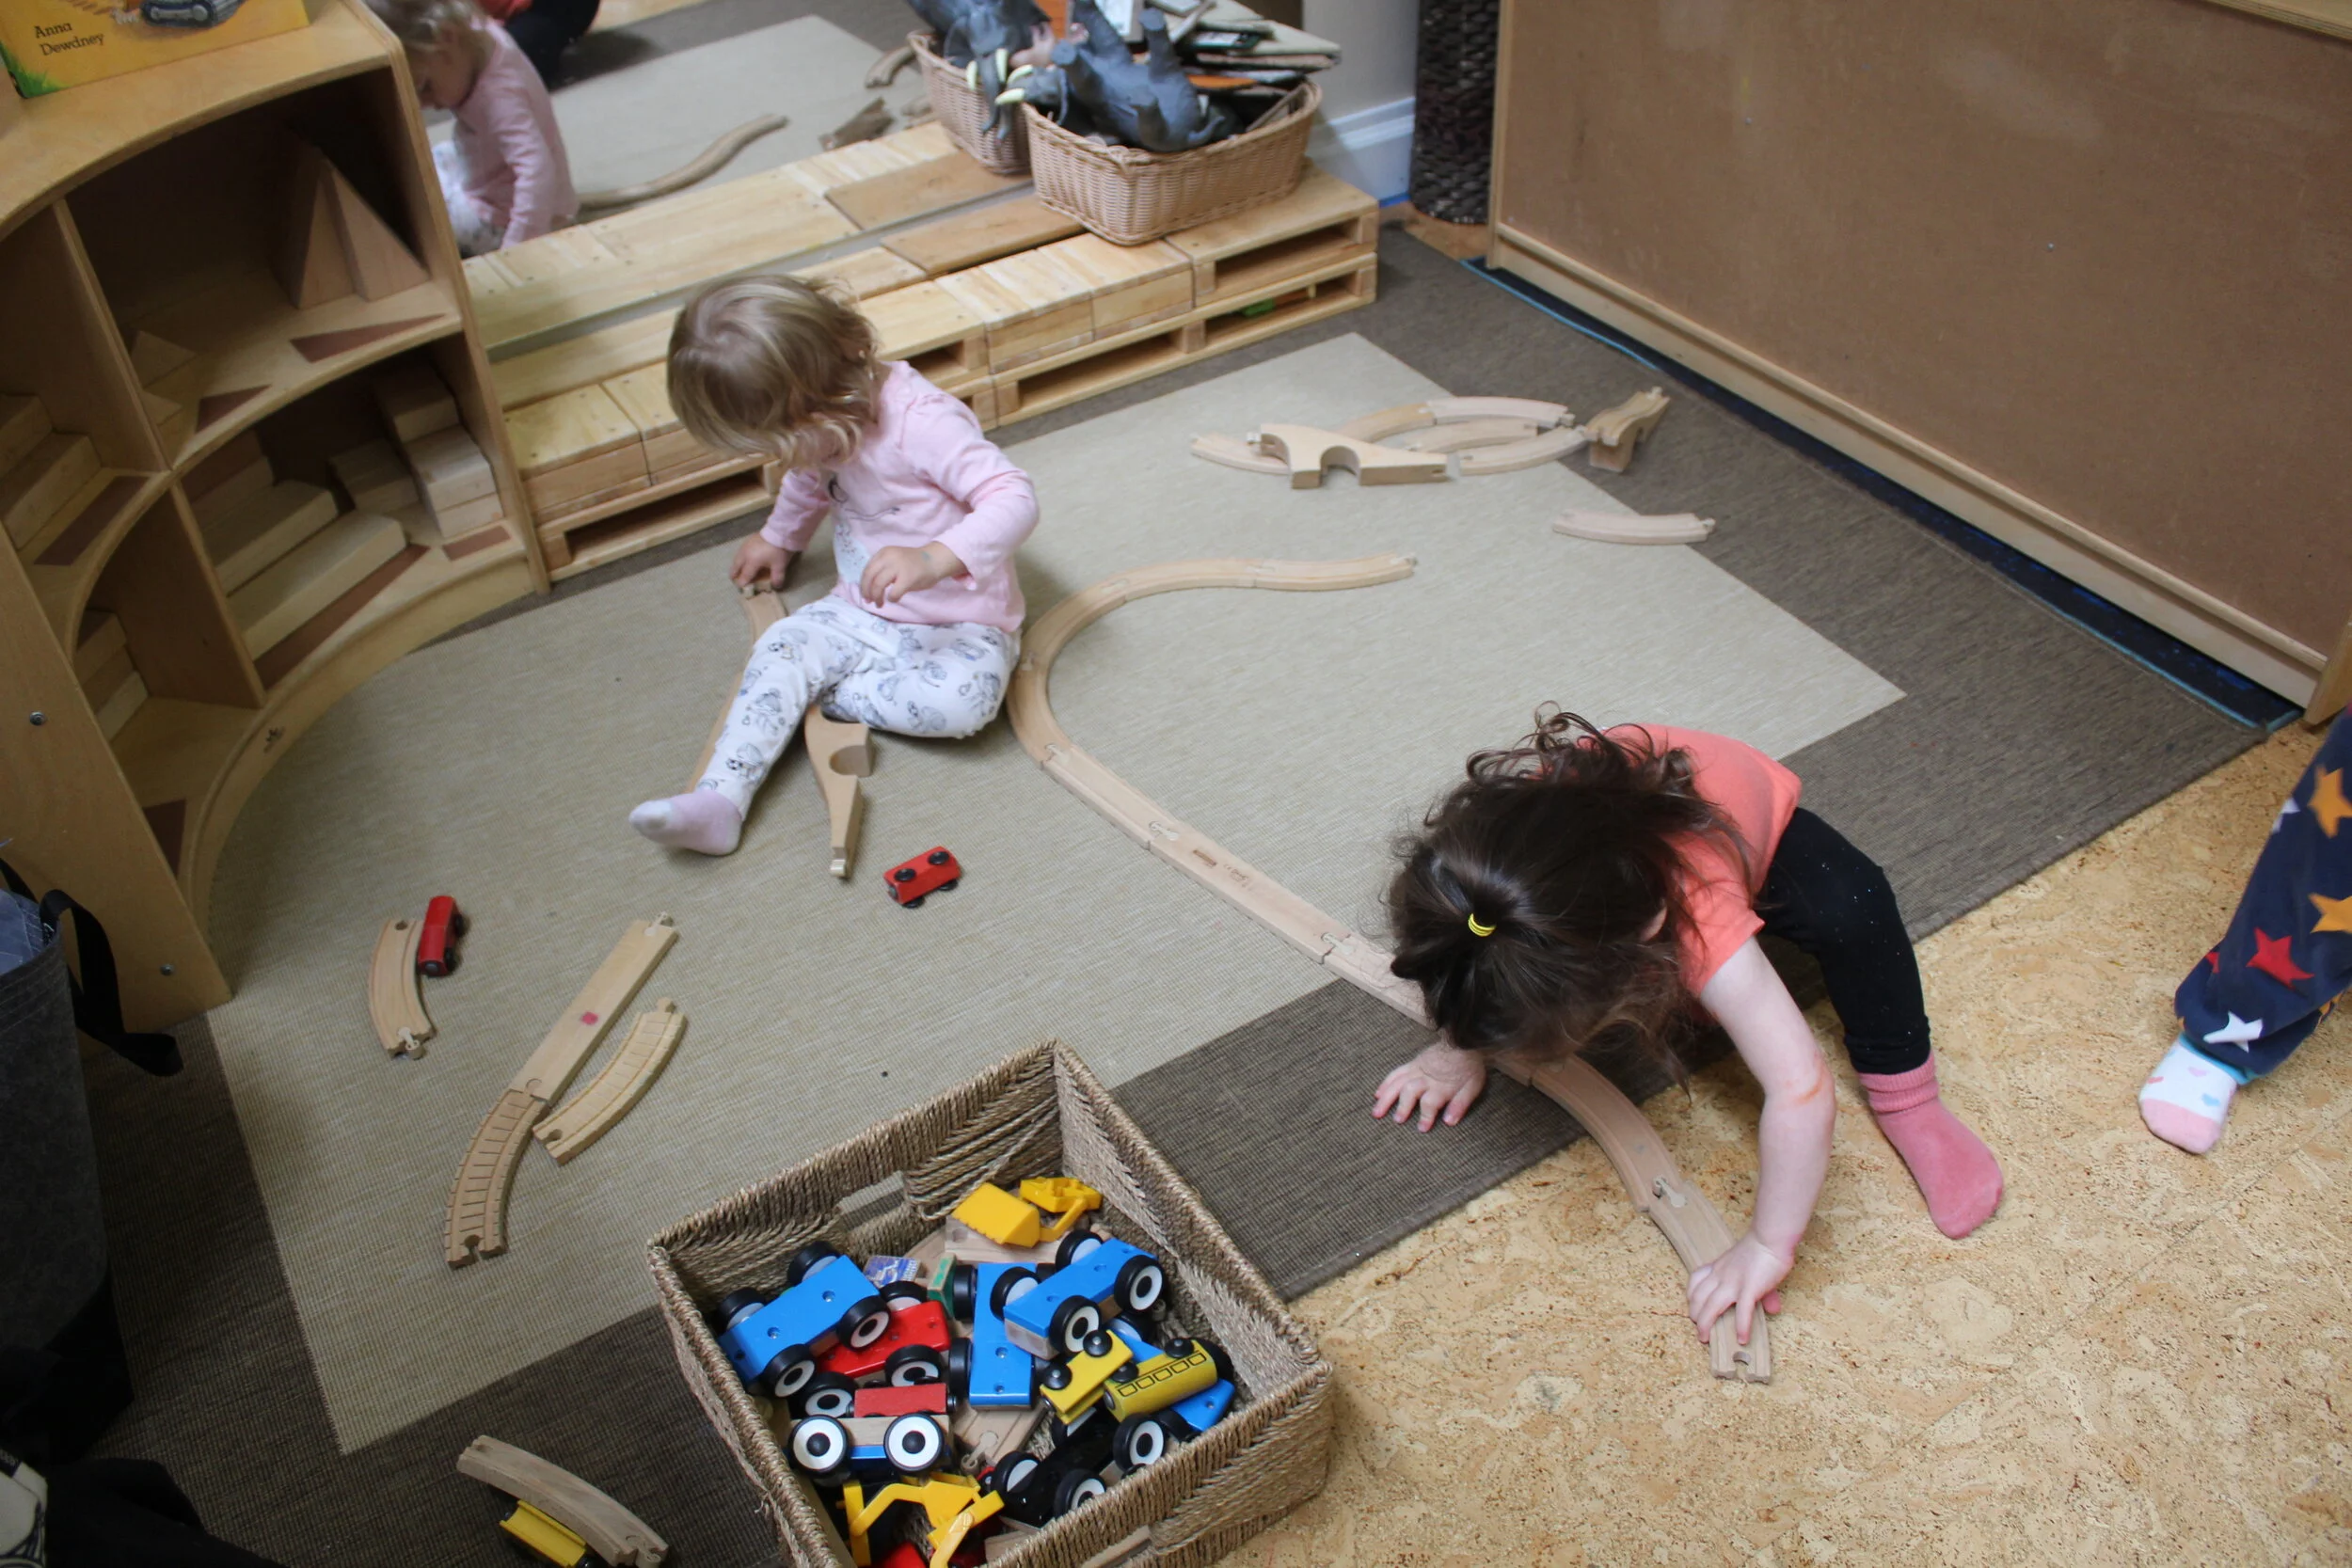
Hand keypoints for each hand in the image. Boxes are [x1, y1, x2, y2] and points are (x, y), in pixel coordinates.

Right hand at [731, 537, 795, 589]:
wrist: (779, 532)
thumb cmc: (778, 550)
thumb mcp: (780, 566)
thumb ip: (777, 578)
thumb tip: (776, 586)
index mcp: (751, 562)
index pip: (745, 575)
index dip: (742, 582)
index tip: (740, 587)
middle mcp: (745, 555)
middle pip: (736, 566)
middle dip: (734, 573)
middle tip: (733, 579)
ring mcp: (745, 546)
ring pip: (736, 558)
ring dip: (735, 565)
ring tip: (736, 569)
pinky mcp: (748, 540)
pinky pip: (740, 551)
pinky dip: (739, 557)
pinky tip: (743, 557)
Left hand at [860, 542, 963, 604]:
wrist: (935, 560)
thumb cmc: (914, 564)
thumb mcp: (894, 560)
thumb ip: (882, 568)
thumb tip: (869, 587)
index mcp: (884, 553)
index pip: (867, 569)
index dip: (864, 584)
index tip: (866, 594)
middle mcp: (889, 557)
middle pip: (870, 576)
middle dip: (867, 591)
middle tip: (869, 601)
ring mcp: (898, 567)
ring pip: (878, 584)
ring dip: (877, 597)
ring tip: (879, 603)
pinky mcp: (908, 578)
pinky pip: (893, 593)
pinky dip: (891, 598)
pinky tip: (894, 599)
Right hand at [1371, 1041, 1487, 1130]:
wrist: (1464, 1040)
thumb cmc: (1470, 1067)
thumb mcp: (1473, 1087)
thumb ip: (1460, 1104)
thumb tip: (1449, 1121)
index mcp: (1441, 1086)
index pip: (1430, 1103)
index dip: (1426, 1116)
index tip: (1422, 1128)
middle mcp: (1426, 1078)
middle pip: (1410, 1091)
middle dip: (1402, 1106)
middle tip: (1397, 1120)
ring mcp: (1417, 1069)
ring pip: (1398, 1083)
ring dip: (1387, 1097)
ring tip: (1377, 1112)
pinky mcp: (1413, 1063)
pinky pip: (1396, 1072)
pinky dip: (1386, 1083)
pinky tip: (1378, 1094)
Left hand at [1685, 1233, 1789, 1347]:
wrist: (1770, 1238)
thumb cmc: (1762, 1249)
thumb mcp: (1750, 1266)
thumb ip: (1758, 1289)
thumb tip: (1773, 1309)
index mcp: (1718, 1268)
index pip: (1695, 1281)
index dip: (1691, 1296)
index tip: (1693, 1307)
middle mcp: (1720, 1276)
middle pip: (1698, 1298)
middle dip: (1695, 1315)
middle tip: (1699, 1329)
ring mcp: (1733, 1283)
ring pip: (1711, 1307)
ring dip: (1705, 1325)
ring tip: (1705, 1339)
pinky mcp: (1749, 1289)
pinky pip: (1742, 1312)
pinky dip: (1741, 1327)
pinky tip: (1742, 1339)